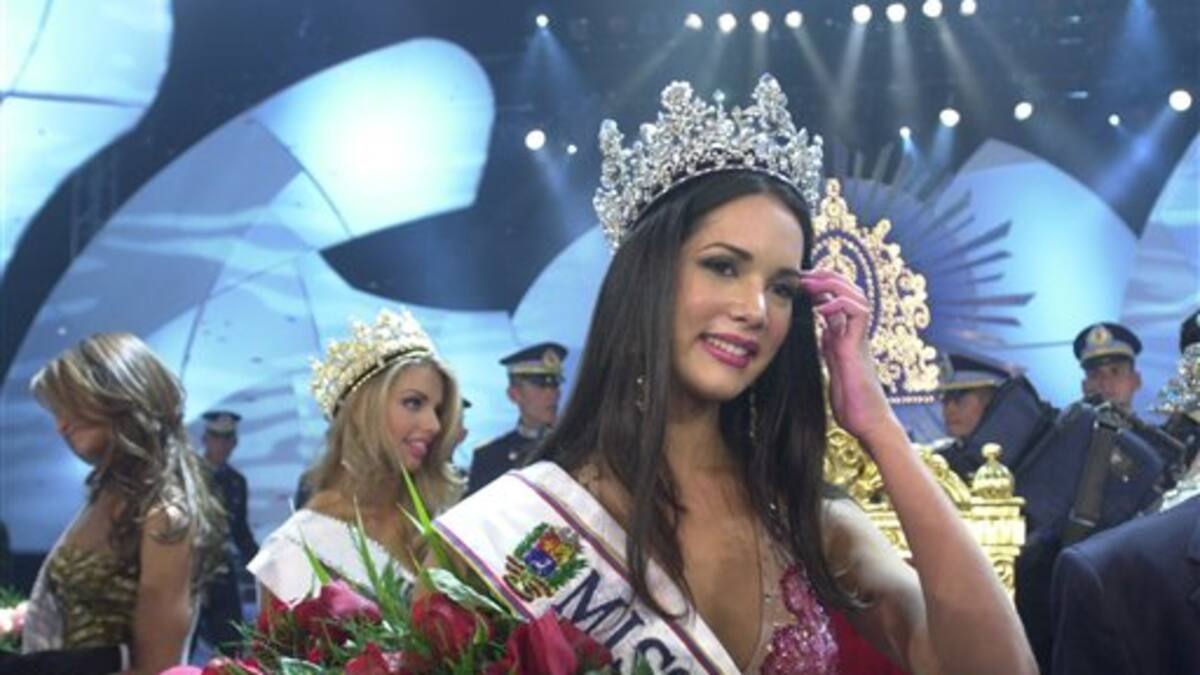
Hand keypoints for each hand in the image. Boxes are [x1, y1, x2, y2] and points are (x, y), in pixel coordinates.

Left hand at [798, 270, 898, 448]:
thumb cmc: (850, 401)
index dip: (820, 287)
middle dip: (826, 278)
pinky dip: (841, 304)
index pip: (836, 300)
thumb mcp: (830, 367)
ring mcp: (858, 338)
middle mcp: (853, 333)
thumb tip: (818, 333)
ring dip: (834, 285)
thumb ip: (826, 349)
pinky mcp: (858, 347)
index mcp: (843, 336)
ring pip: (856, 296)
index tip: (798, 284)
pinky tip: (823, 310)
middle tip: (803, 275)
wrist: (867, 422)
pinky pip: (858, 313)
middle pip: (848, 291)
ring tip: (812, 284)